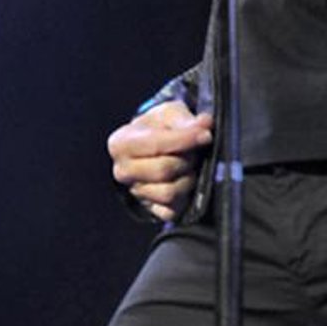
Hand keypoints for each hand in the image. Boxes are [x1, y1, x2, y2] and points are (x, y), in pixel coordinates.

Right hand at [108, 99, 213, 223]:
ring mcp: (136, 193)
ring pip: (169, 193)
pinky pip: (172, 211)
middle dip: (187, 160)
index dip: (185, 140)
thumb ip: (184, 119)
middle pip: (163, 171)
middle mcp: (123, 171)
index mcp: (121, 144)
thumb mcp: (168, 114)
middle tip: (195, 151)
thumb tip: (204, 124)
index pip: (156, 145)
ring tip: (191, 166)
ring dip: (188, 179)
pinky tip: (186, 181)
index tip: (205, 135)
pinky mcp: (151, 209)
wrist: (155, 147)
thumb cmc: (159, 128)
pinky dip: (185, 198)